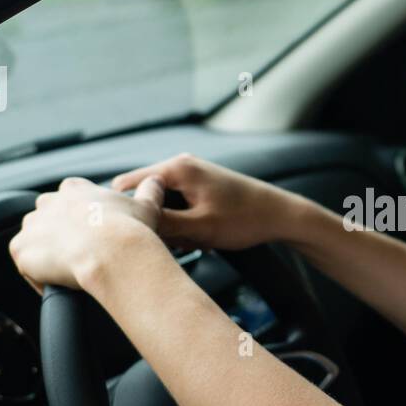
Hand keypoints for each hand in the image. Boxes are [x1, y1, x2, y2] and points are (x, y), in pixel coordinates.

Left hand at [9, 176, 165, 291]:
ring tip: (70, 272)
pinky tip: (59, 285)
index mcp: (74, 190)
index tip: (91, 233)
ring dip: (47, 255)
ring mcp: (31, 227)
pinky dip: (38, 277)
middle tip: (81, 255)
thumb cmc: (131, 230)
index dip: (79, 218)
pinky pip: (25, 266)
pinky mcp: (21, 250)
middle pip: (46, 219)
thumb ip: (150, 191)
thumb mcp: (147, 206)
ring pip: (34, 241)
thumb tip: (157, 181)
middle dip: (59, 235)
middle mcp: (47, 203)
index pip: (68, 199)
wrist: (114, 253)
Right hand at [112, 153, 302, 250]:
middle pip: (144, 194)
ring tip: (191, 240)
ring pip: (161, 202)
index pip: (126, 184)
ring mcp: (191, 172)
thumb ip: (162, 223)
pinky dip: (182, 222)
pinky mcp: (200, 184)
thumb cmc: (244, 219)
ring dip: (169, 224)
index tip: (132, 234)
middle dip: (152, 220)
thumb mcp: (199, 228)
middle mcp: (181, 163)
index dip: (124, 210)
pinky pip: (176, 204)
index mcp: (177, 168)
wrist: (280, 215)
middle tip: (174, 241)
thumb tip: (129, 222)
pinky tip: (198, 236)